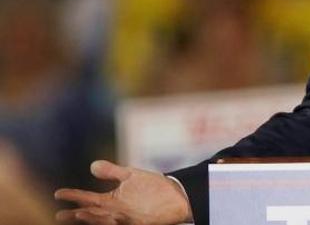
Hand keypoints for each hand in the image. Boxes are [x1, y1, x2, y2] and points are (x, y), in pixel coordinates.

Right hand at [54, 160, 191, 224]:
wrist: (177, 195)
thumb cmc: (152, 188)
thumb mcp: (131, 176)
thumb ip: (112, 171)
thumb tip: (92, 165)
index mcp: (111, 200)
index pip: (87, 199)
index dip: (73, 196)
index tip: (58, 193)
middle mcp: (116, 211)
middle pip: (92, 214)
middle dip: (77, 215)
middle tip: (60, 215)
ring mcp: (127, 218)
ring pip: (105, 221)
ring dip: (93, 219)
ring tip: (79, 214)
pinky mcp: (140, 223)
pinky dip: (115, 223)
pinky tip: (110, 218)